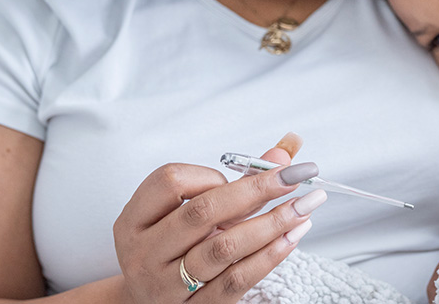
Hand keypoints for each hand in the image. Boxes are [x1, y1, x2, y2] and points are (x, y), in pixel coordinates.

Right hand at [112, 146, 318, 302]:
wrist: (146, 303)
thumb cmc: (170, 248)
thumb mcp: (185, 211)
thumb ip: (236, 179)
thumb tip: (284, 150)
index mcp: (134, 220)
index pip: (170, 182)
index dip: (210, 175)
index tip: (240, 177)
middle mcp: (144, 252)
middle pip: (202, 213)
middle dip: (256, 190)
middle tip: (295, 176)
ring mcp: (166, 284)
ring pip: (223, 248)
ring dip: (271, 223)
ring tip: (303, 207)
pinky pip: (236, 280)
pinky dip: (269, 256)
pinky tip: (292, 237)